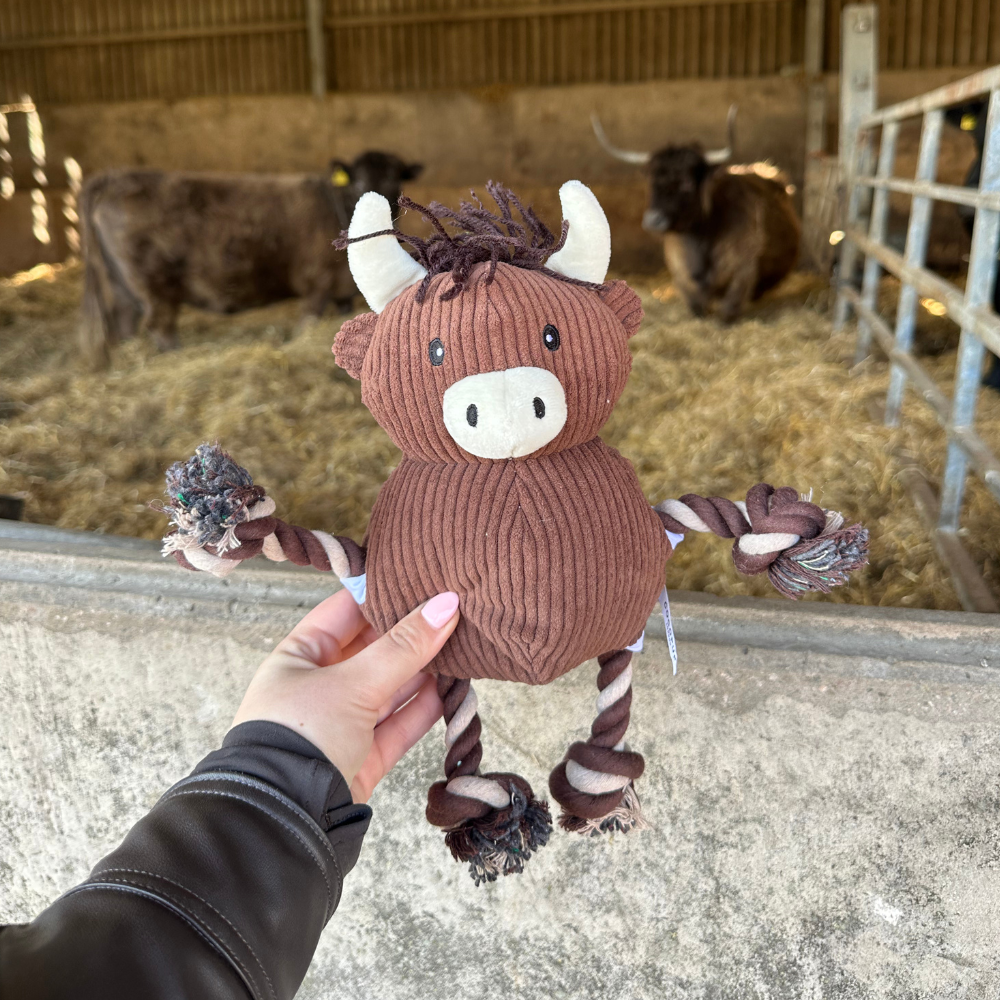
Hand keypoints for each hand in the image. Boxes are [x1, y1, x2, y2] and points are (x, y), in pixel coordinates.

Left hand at [231, 589, 459, 802]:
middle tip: (453, 610)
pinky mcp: (363, 758)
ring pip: (391, 688)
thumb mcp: (352, 682)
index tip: (422, 577)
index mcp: (299, 657)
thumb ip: (404, 646)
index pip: (345, 611)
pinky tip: (454, 690)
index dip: (382, 594)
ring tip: (464, 646)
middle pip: (373, 650)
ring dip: (424, 671)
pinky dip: (426, 708)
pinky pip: (399, 724)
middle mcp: (318, 687)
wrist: (284, 822)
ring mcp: (342, 724)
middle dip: (410, 634)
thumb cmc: (300, 737)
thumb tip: (447, 604)